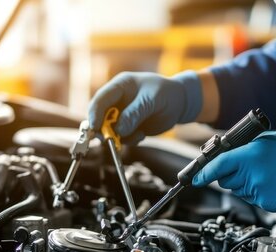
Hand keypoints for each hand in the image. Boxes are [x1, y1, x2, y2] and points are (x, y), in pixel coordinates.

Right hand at [87, 71, 201, 143]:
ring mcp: (122, 114)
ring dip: (119, 137)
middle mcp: (117, 100)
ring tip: (138, 135)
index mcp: (120, 86)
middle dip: (103, 130)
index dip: (95, 113)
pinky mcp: (129, 126)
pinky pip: (122, 137)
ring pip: (110, 130)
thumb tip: (119, 130)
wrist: (180, 103)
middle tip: (109, 141)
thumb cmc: (166, 93)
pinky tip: (142, 135)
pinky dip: (129, 140)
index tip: (95, 128)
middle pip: (100, 116)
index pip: (100, 99)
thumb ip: (135, 113)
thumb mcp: (152, 100)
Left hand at [192, 131, 275, 210]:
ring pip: (239, 191)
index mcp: (250, 155)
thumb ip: (244, 148)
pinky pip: (253, 199)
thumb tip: (226, 154)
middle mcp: (252, 175)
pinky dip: (259, 192)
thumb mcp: (268, 140)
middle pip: (226, 181)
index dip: (203, 173)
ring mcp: (260, 192)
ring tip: (267, 173)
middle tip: (247, 166)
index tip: (194, 178)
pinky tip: (274, 182)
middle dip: (230, 175)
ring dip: (245, 183)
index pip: (218, 165)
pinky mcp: (268, 204)